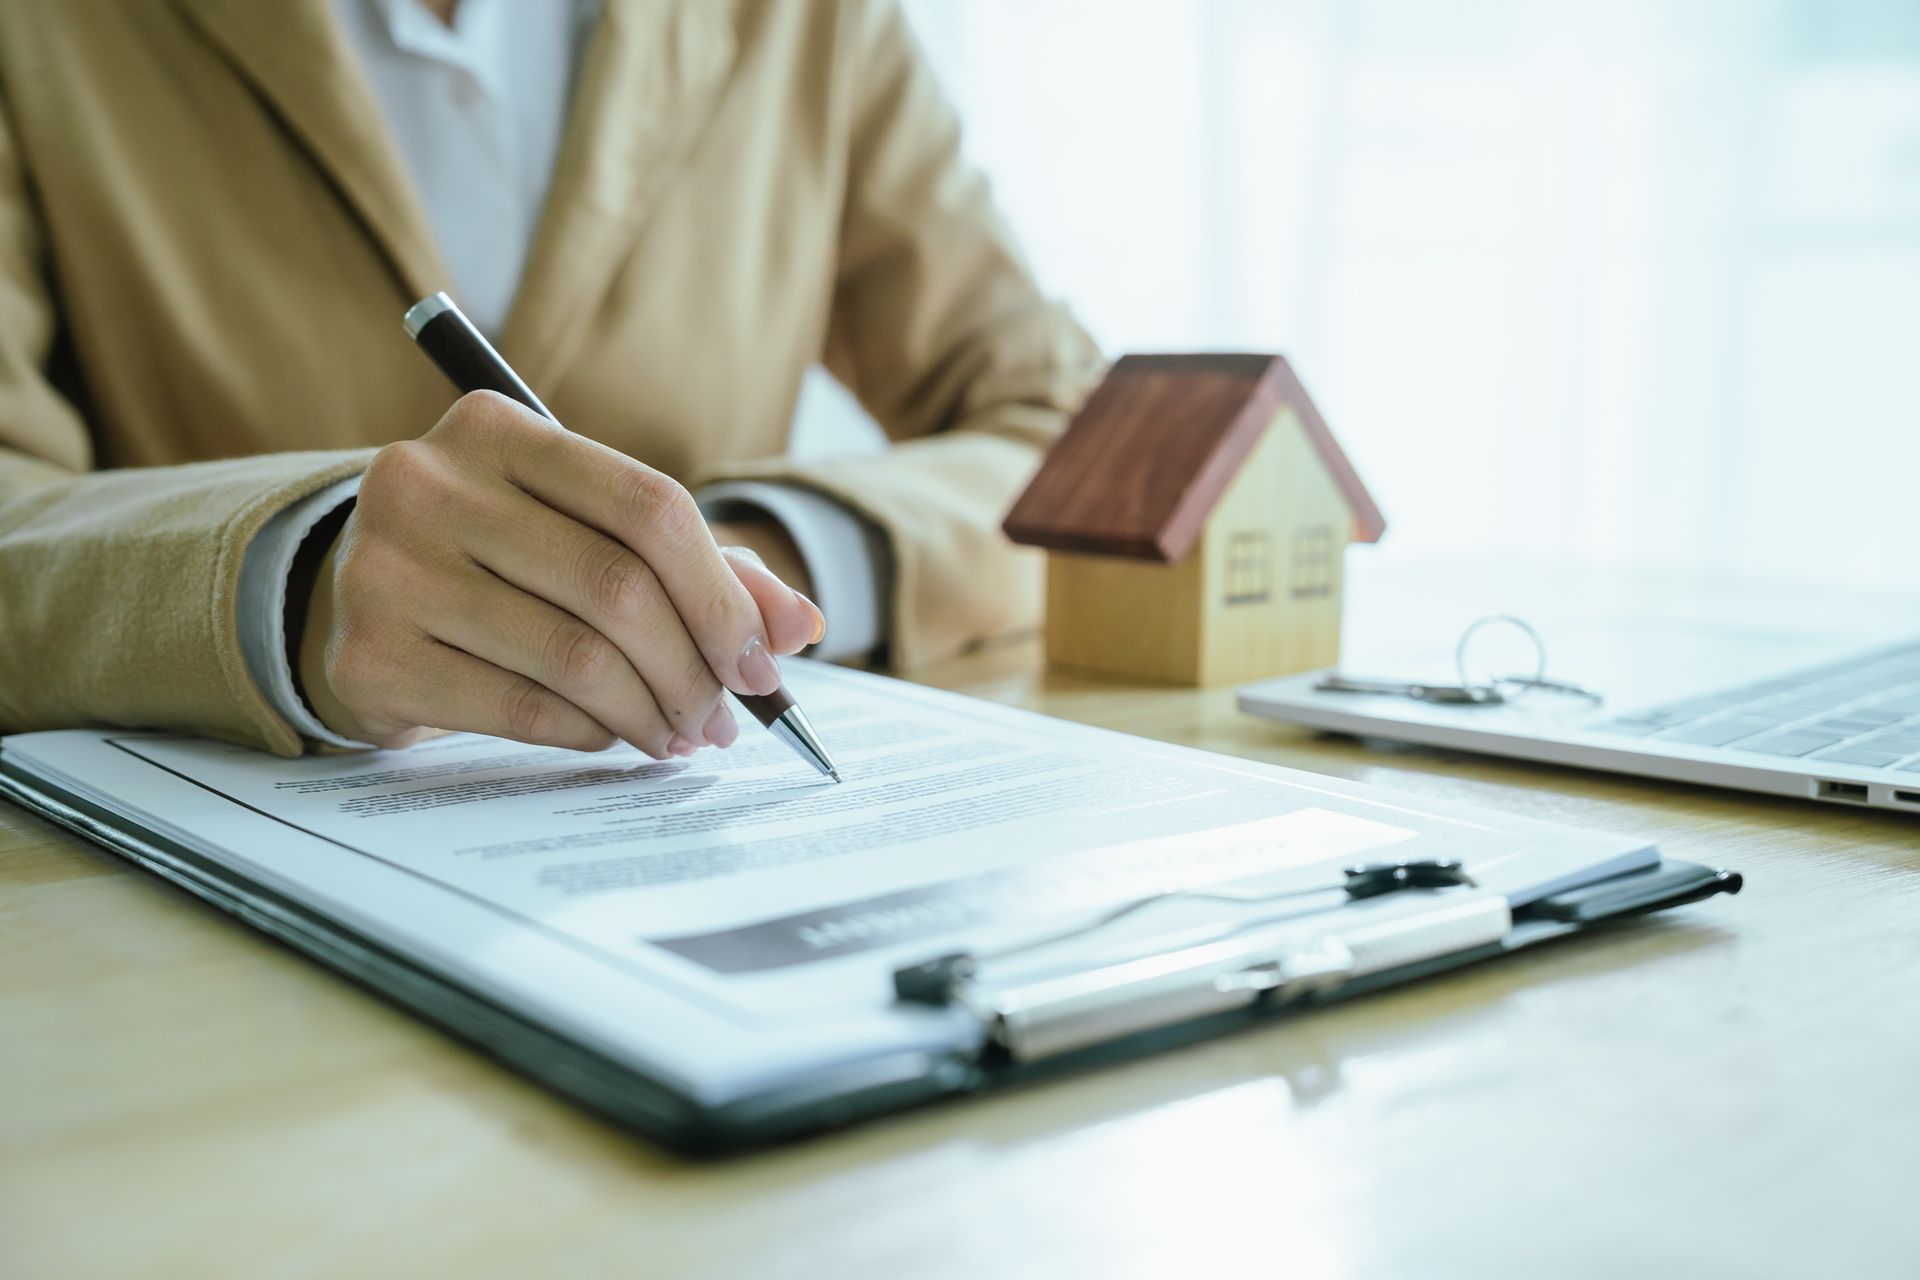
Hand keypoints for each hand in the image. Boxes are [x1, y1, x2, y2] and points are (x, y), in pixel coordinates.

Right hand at [298, 391, 824, 756]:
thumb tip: (799, 625)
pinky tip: (610, 734)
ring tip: (679, 736)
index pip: (649, 505)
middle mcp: (428, 483)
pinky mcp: (369, 656)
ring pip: (574, 657)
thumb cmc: (498, 560)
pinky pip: (521, 709)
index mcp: (495, 429)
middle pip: (617, 587)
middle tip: (724, 720)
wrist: (346, 600)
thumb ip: (703, 567)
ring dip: (651, 713)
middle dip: (694, 669)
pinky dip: (589, 732)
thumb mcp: (591, 533)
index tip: (762, 664)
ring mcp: (387, 569)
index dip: (723, 595)